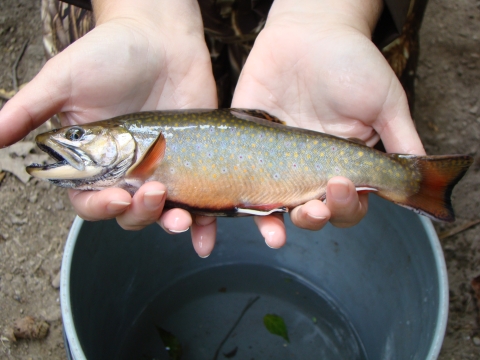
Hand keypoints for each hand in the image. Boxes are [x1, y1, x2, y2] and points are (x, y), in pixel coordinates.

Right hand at [0, 0, 216, 255]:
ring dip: (172, 223)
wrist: (161, 37)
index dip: (100, 209)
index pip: (91, 201)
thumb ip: (29, 110)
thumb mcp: (64, 79)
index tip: (116, 199)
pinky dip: (205, 222)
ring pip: (164, 212)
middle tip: (153, 194)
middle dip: (141, 215)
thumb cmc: (109, 54)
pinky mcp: (194, 163)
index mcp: (95, 161)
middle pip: (130, 214)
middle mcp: (128, 171)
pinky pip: (200, 199)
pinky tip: (208, 235)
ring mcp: (163, 168)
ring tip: (182, 219)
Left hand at [233, 0, 425, 247]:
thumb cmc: (350, 62)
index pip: (348, 202)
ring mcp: (277, 159)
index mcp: (344, 162)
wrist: (307, 30)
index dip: (346, 206)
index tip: (341, 186)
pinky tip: (243, 209)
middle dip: (313, 218)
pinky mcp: (248, 145)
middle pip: (312, 210)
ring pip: (275, 204)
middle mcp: (310, 166)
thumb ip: (400, 140)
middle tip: (312, 208)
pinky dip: (241, 200)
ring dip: (277, 224)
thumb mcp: (385, 100)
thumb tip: (416, 179)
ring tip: (278, 230)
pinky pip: (242, 179)